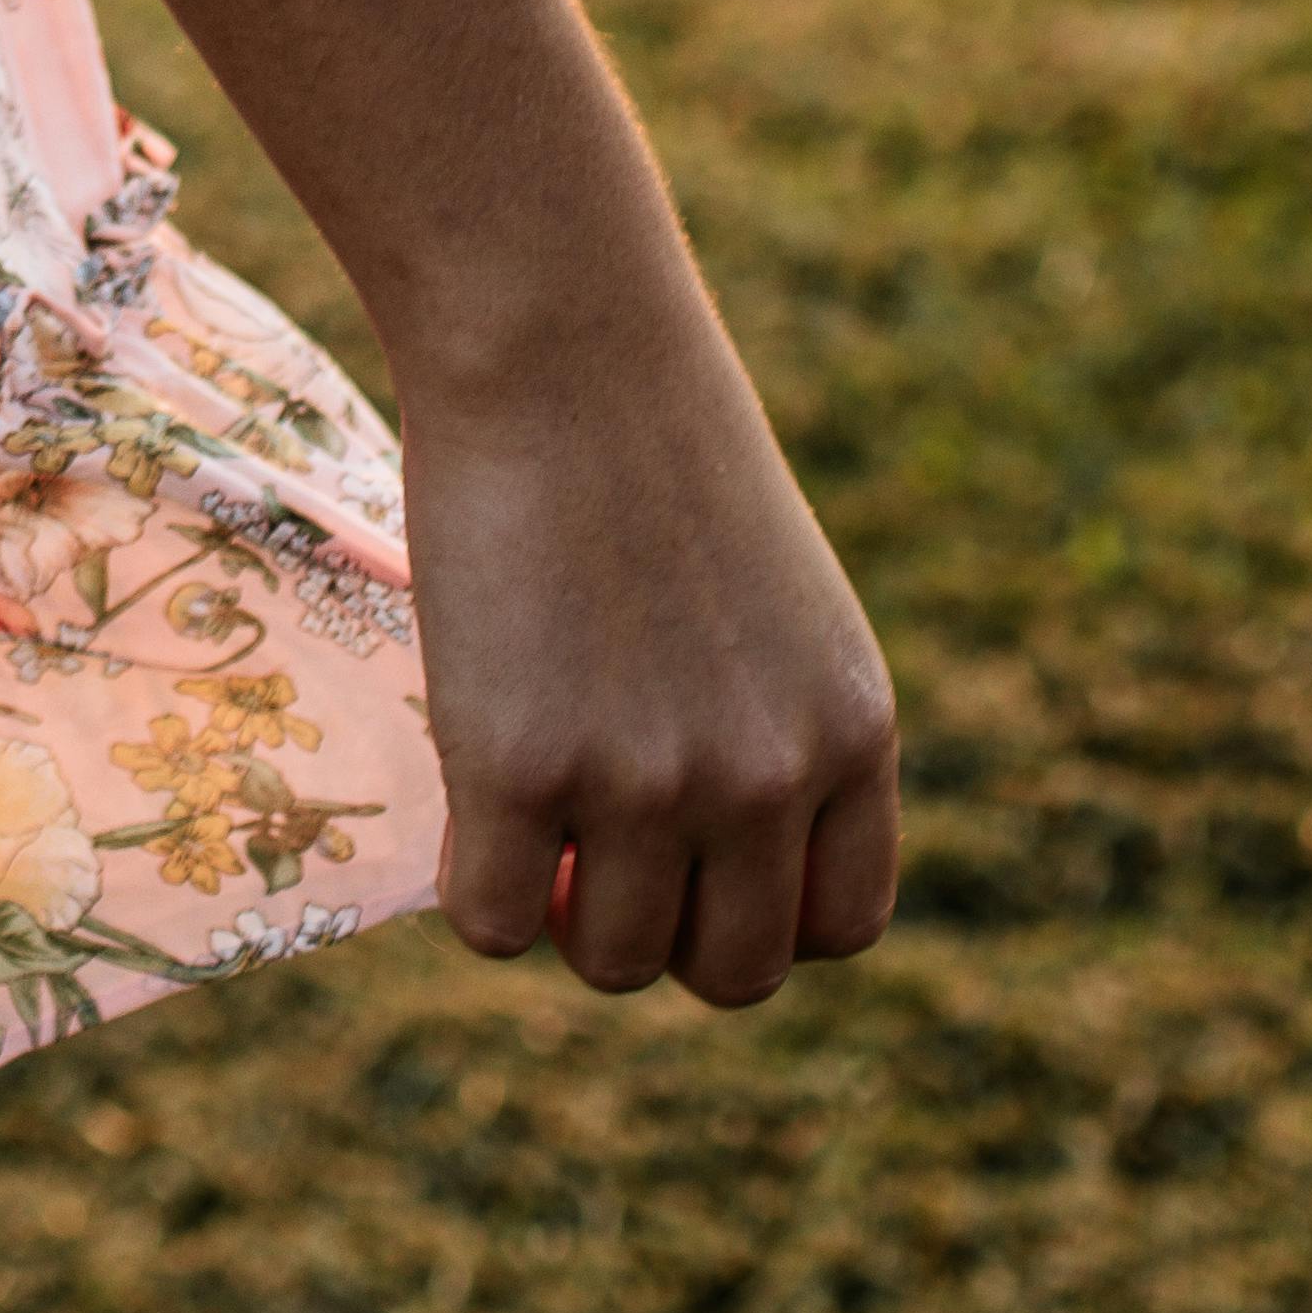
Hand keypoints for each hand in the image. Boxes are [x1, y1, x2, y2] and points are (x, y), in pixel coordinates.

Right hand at [399, 288, 902, 1006]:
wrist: (556, 340)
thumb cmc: (648, 440)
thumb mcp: (773, 601)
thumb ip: (769, 727)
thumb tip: (693, 859)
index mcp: (852, 732)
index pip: (841, 929)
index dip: (755, 914)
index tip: (689, 863)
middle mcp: (767, 778)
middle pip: (728, 972)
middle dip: (656, 931)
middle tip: (587, 846)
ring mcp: (645, 783)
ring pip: (606, 960)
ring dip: (556, 907)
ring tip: (518, 803)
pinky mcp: (518, 769)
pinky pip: (489, 923)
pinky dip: (467, 887)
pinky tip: (459, 800)